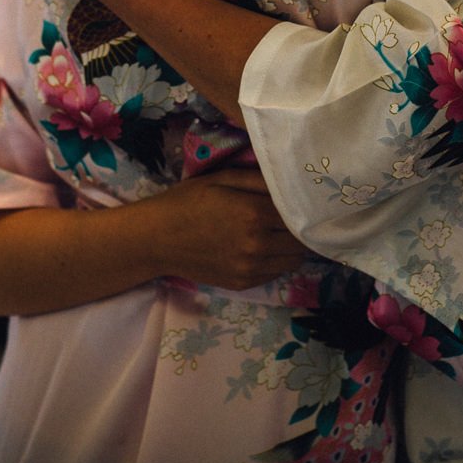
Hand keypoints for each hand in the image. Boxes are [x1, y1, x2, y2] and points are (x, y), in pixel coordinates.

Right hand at [144, 167, 311, 289]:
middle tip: (294, 216)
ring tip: (280, 233)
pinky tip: (264, 247)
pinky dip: (277, 261)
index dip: (304, 206)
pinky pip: (276, 273)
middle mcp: (257, 246)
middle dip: (302, 228)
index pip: (300, 213)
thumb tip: (292, 181)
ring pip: (293, 260)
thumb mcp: (223, 178)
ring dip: (292, 247)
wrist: (157, 239)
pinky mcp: (243, 284)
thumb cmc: (188, 201)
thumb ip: (260, 180)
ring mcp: (250, 269)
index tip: (305, 200)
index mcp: (254, 214)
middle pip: (301, 241)